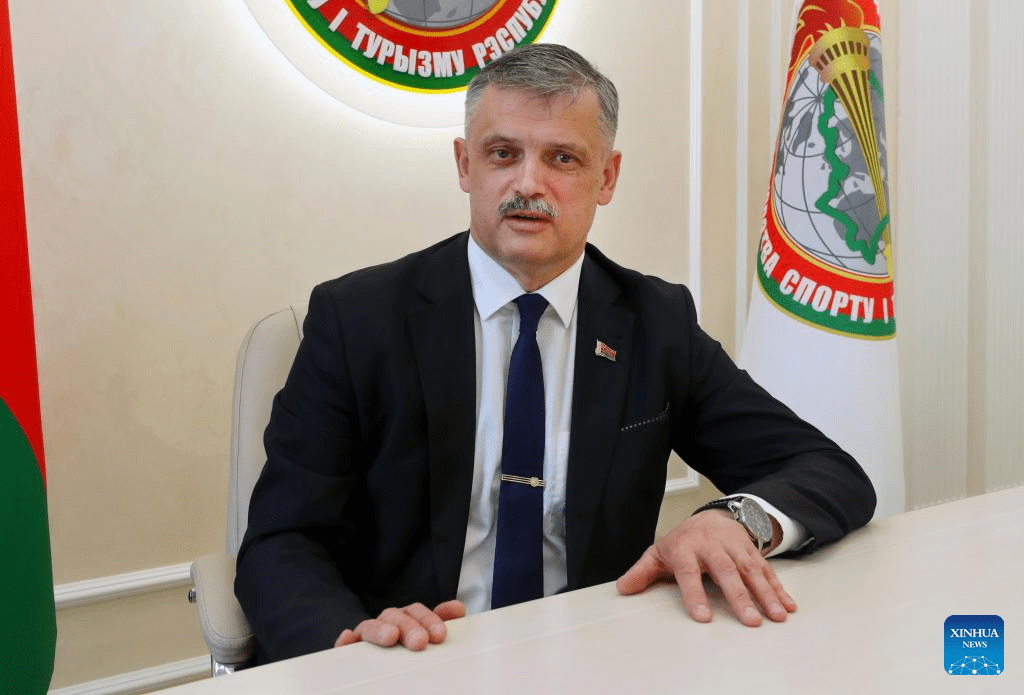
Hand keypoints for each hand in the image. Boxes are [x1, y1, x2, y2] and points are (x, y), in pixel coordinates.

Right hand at [334, 600, 465, 650]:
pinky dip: (345, 639)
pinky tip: (347, 639)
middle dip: (409, 626)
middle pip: (396, 616)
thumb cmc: (412, 654)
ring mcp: (368, 635)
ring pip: (370, 626)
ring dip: (380, 629)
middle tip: (420, 642)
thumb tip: (458, 609)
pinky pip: (346, 643)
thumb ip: (441, 624)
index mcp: (408, 619)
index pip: (417, 613)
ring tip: (390, 637)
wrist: (390, 678)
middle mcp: (388, 623)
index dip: (429, 619)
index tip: (440, 635)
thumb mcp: (429, 639)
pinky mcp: (350, 648)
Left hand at [616, 510, 795, 625]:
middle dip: (740, 597)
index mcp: (686, 548)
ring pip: (751, 570)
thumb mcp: (659, 553)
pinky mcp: (751, 551)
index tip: (703, 617)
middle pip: (726, 571)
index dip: (695, 594)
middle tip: (750, 620)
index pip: (689, 572)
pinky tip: (787, 606)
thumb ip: (642, 572)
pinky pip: (767, 570)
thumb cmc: (683, 540)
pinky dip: (779, 588)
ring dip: (766, 594)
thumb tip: (622, 589)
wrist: (711, 515)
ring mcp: (735, 547)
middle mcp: (712, 546)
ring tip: (776, 617)